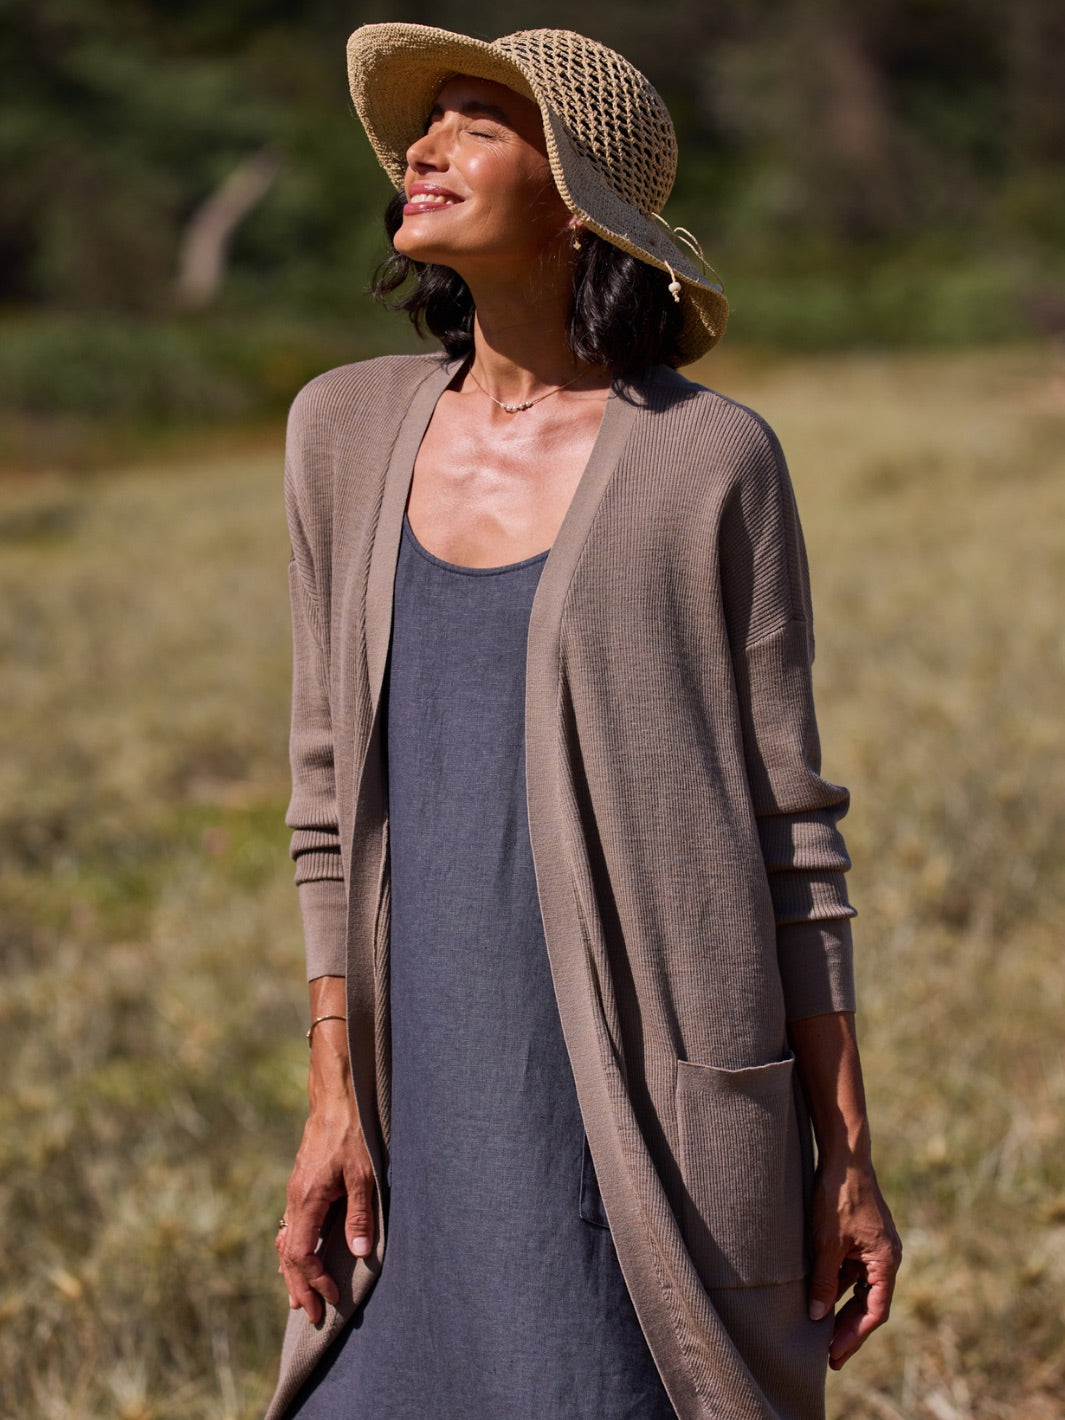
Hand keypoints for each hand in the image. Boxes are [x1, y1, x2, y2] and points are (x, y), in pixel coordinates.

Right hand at [275, 1104, 375, 1324]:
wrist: (335, 1101)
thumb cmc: (352, 1134)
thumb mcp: (363, 1174)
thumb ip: (360, 1214)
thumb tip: (358, 1253)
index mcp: (307, 1199)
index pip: (300, 1253)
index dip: (314, 1279)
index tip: (332, 1296)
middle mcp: (294, 1199)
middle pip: (287, 1254)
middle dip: (300, 1286)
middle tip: (312, 1314)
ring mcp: (294, 1192)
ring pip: (285, 1241)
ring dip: (293, 1272)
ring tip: (299, 1298)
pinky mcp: (300, 1186)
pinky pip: (289, 1227)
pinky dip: (292, 1251)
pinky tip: (297, 1261)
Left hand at [807, 1156, 901, 1368]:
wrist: (843, 1156)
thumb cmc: (837, 1196)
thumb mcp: (826, 1242)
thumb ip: (825, 1281)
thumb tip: (818, 1316)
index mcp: (886, 1260)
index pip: (875, 1310)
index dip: (854, 1335)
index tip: (834, 1355)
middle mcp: (887, 1257)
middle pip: (870, 1303)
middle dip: (849, 1328)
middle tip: (829, 1356)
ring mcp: (875, 1247)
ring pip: (860, 1288)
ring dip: (843, 1309)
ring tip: (822, 1334)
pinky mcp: (862, 1238)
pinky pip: (853, 1271)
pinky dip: (840, 1287)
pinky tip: (821, 1299)